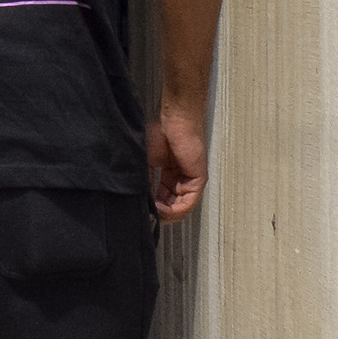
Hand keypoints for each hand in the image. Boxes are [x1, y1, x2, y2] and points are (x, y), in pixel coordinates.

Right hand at [148, 100, 207, 222]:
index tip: (142, 213)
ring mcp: (191, 181)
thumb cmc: (161, 134)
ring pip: (181, 208)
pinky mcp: (198, 180)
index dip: (152, 208)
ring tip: (154, 214)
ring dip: (166, 215)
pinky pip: (189, 203)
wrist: (175, 121)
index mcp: (170, 176)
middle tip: (147, 218)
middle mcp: (182, 180)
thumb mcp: (146, 162)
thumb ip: (145, 181)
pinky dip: (175, 210)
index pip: (163, 199)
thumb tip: (139, 200)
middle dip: (159, 214)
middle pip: (172, 207)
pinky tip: (162, 210)